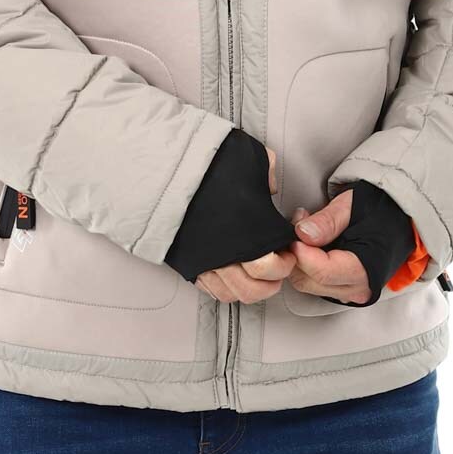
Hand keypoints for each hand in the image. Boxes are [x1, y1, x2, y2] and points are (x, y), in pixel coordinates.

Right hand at [194, 146, 297, 302]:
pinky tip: (236, 275)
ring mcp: (203, 261)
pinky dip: (228, 289)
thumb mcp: (248, 159)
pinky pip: (211, 290)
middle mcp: (220, 253)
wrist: (164, 170)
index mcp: (239, 232)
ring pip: (232, 294)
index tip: (288, 251)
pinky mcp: (189, 263)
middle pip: (252, 289)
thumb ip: (266, 174)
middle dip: (272, 282)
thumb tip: (271, 187)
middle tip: (279, 266)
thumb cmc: (205, 166)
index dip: (285, 264)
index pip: (268, 268)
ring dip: (251, 290)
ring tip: (261, 275)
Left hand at [286, 190, 373, 303]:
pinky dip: (305, 266)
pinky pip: (313, 284)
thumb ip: (327, 220)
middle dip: (296, 253)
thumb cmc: (380, 212)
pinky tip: (312, 247)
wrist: (399, 220)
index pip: (322, 272)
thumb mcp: (352, 205)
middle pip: (309, 281)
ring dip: (299, 259)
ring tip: (308, 233)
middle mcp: (359, 287)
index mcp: (367, 268)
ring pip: (307, 284)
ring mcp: (350, 292)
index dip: (301, 253)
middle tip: (299, 225)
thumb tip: (303, 233)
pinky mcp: (341, 290)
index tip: (294, 233)